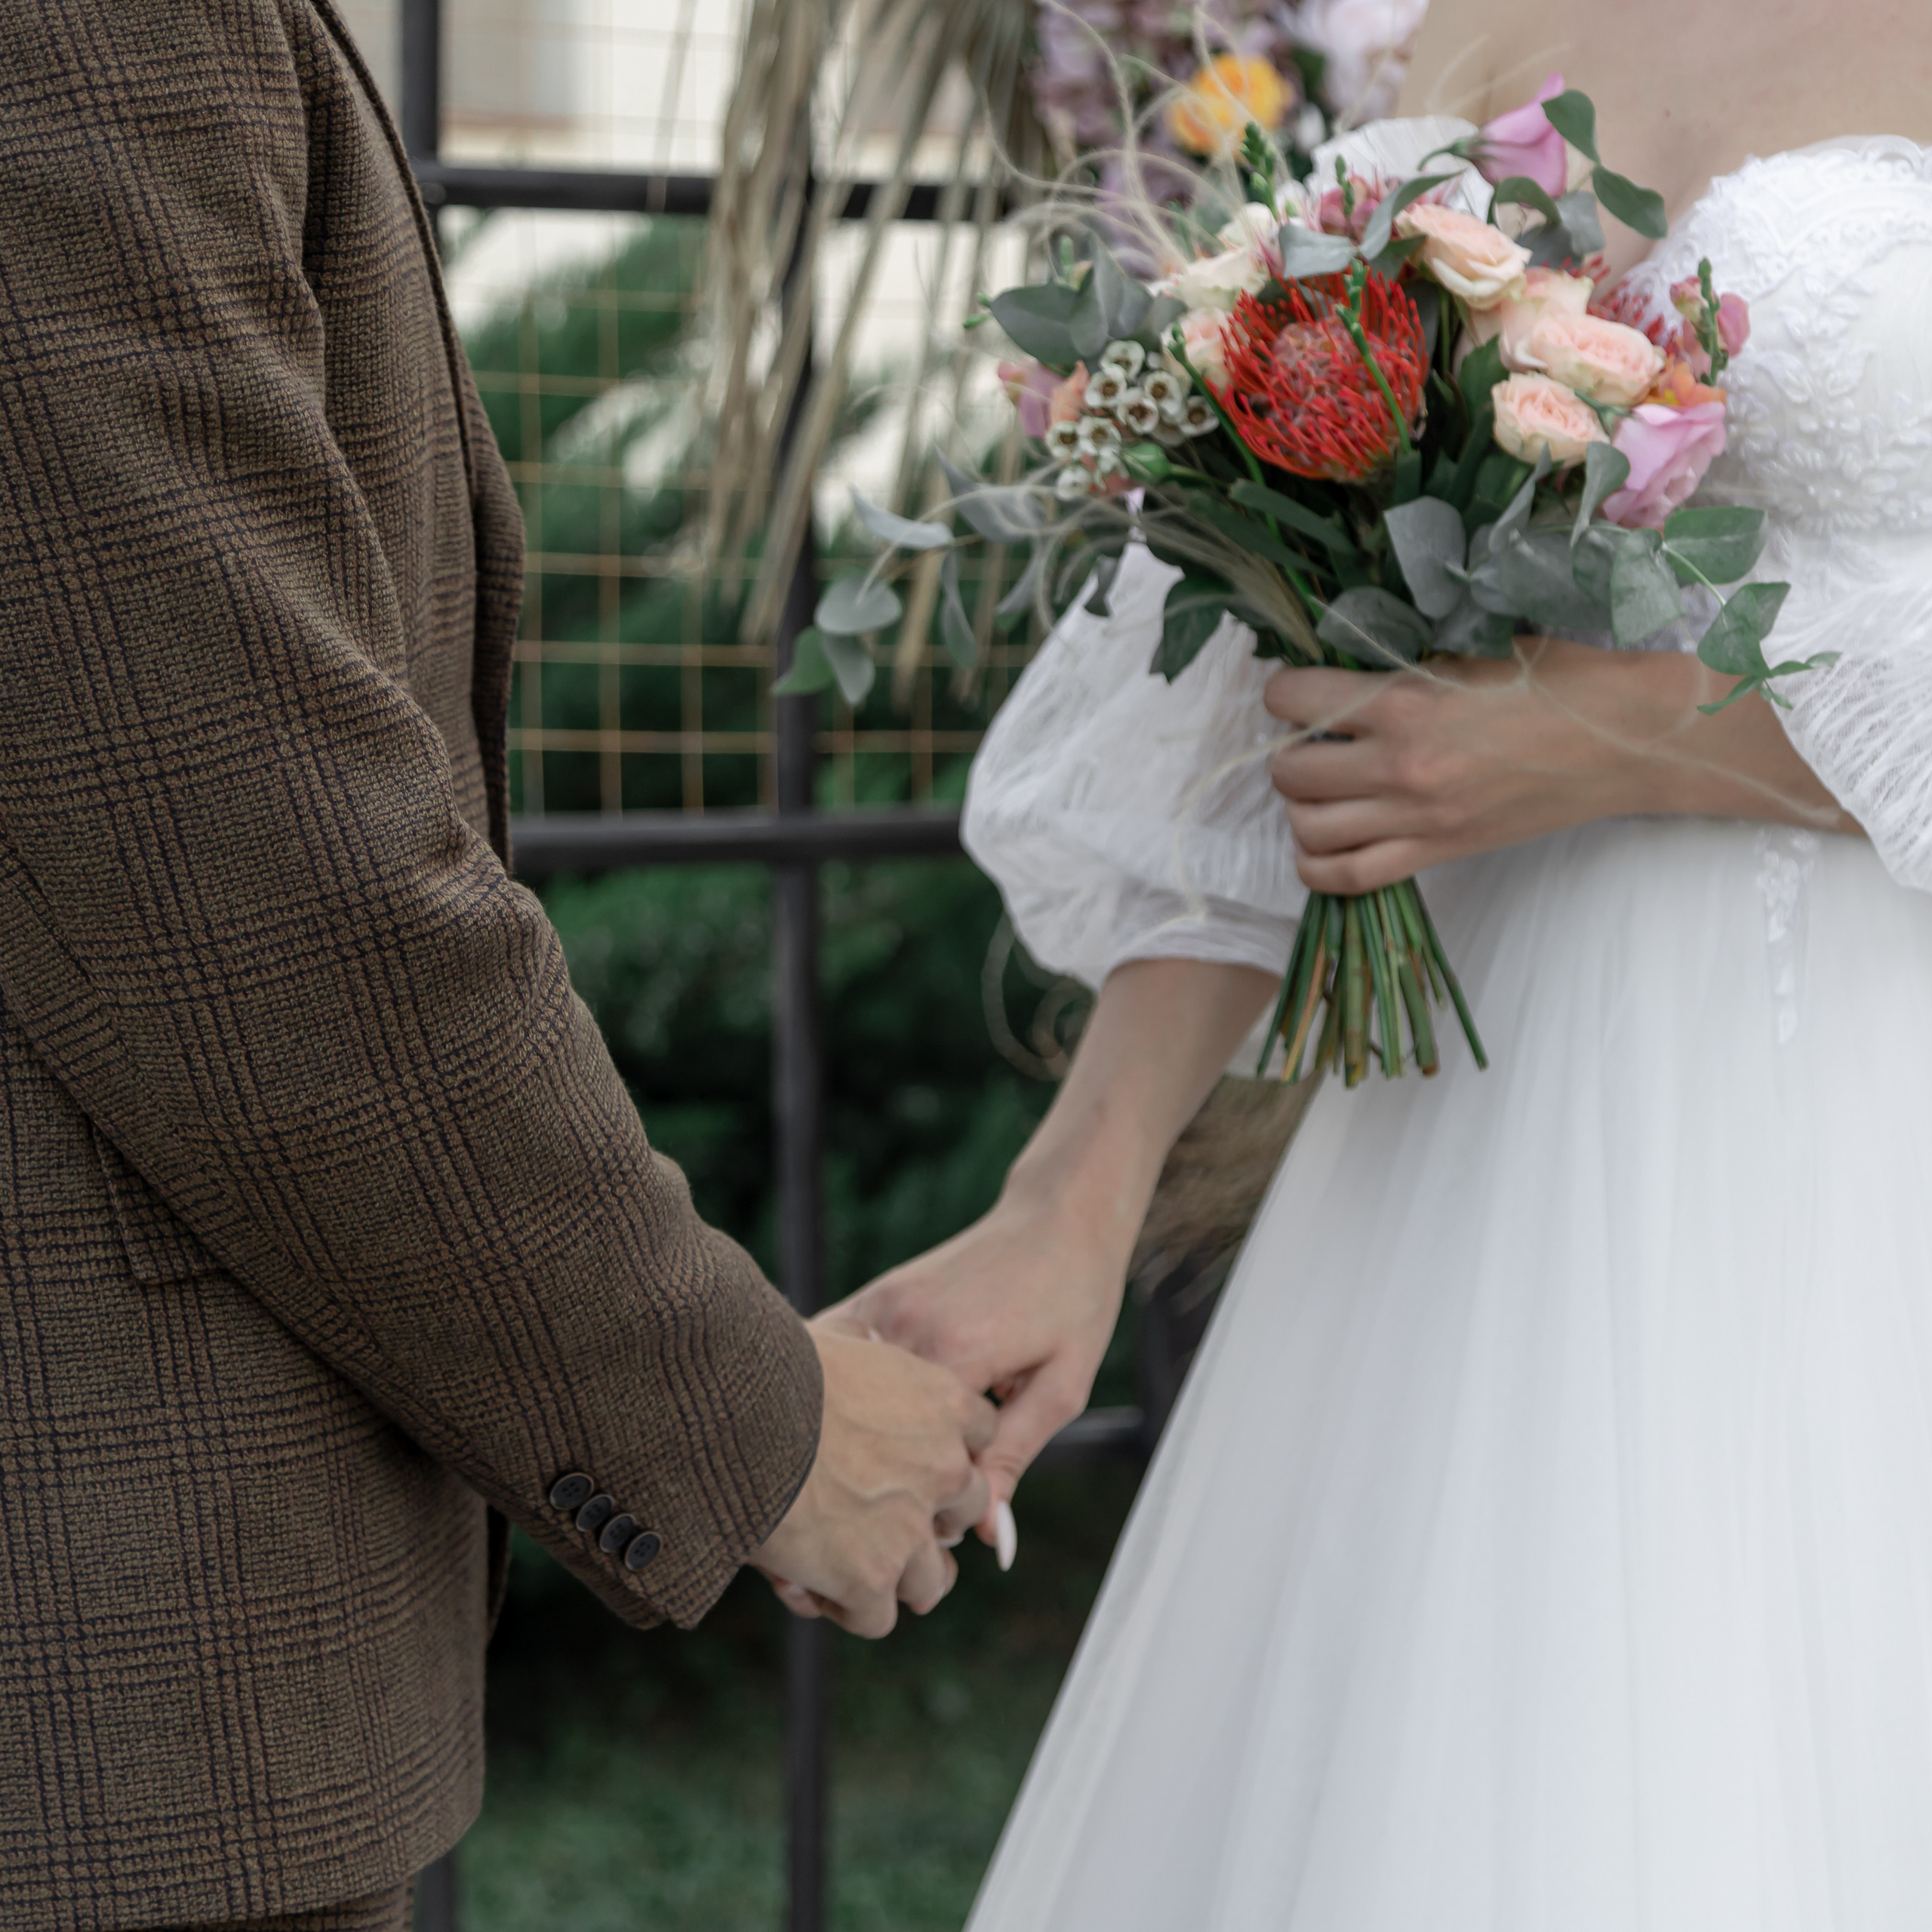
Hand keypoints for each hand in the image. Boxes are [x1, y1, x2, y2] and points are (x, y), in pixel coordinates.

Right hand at [750, 1324, 995, 1637]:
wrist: (733, 1417)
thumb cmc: (774, 1369)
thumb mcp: (837, 1338)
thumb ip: (867, 1347)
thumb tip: (863, 1338)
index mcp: (945, 1404)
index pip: (981, 1436)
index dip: (947, 1451)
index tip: (913, 1459)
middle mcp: (943, 1468)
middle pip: (968, 1511)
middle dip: (931, 1520)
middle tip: (885, 1522)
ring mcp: (911, 1529)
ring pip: (932, 1579)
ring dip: (894, 1577)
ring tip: (848, 1569)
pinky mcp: (871, 1579)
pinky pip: (878, 1617)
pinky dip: (848, 1610)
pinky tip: (814, 1588)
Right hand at [820, 1186, 1126, 1546]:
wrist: (1060, 1216)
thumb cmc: (1073, 1301)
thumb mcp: (1061, 1389)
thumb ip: (1014, 1461)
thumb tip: (989, 1542)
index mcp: (959, 1357)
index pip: (919, 1465)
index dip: (929, 1507)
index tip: (941, 1533)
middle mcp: (908, 1330)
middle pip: (872, 1435)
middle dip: (884, 1481)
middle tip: (904, 1508)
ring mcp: (881, 1306)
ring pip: (846, 1399)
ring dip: (858, 1438)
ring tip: (879, 1468)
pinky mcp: (872, 1294)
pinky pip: (839, 1356)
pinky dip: (842, 1393)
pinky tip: (856, 1419)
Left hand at [1264, 640, 1850, 894]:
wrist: (1627, 738)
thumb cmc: (1559, 677)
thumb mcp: (1474, 644)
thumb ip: (1405, 656)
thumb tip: (1345, 653)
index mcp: (1407, 700)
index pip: (1292, 700)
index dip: (1284, 692)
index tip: (1300, 690)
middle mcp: (1402, 765)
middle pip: (1289, 773)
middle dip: (1290, 752)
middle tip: (1316, 740)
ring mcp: (1418, 818)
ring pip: (1308, 830)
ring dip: (1303, 808)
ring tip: (1326, 787)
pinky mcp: (1439, 854)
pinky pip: (1346, 879)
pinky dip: (1320, 865)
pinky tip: (1329, 841)